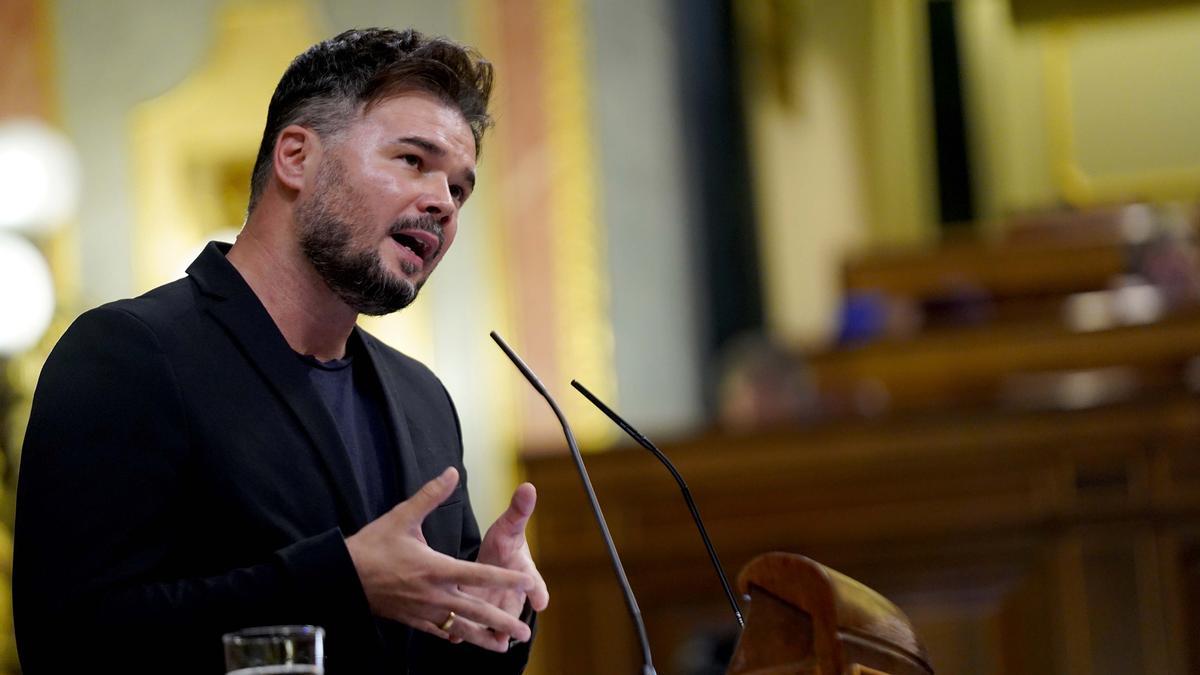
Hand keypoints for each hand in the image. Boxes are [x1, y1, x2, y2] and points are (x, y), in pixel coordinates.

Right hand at [345, 467, 534, 651]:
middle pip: (476, 611)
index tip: (528, 583)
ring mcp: (423, 610)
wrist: (341, 576)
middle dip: (502, 622)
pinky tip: (465, 640)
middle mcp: (434, 594)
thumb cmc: (372, 545)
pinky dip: (455, 636)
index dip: (506, 579)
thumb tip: (452, 471)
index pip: (479, 575)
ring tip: (503, 647)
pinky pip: (438, 631)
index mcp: (436, 568)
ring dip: (483, 638)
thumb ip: (431, 495)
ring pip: (460, 628)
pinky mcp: (411, 619)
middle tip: (525, 633)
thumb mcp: (402, 516)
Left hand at [462, 482, 549, 643]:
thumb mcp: (509, 526)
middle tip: (520, 633)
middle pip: (513, 607)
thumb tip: (529, 487)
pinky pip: (469, 625)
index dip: (538, 590)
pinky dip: (461, 632)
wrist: (496, 562)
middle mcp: (511, 592)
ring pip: (492, 621)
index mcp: (521, 570)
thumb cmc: (504, 543)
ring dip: (490, 632)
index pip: (532, 580)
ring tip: (490, 643)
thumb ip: (518, 510)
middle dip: (514, 619)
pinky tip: (453, 638)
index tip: (542, 600)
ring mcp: (494, 605)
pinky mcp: (476, 612)